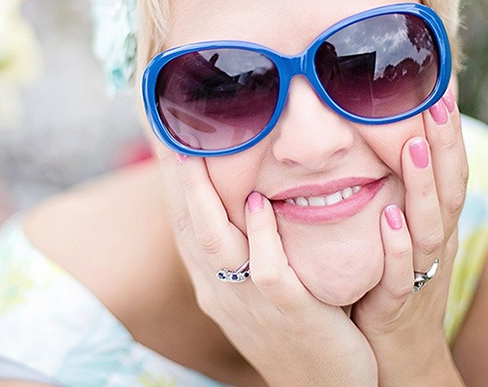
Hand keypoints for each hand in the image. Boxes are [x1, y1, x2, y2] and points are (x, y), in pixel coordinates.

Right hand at [158, 150, 376, 386]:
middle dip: (175, 175)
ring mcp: (251, 302)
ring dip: (203, 197)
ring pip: (216, 243)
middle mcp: (221, 289)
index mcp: (212, 280)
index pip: (184, 220)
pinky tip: (256, 202)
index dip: (170, 178)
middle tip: (168, 126)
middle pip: (189, 224)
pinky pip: (267, 271)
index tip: (164, 134)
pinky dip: (260, 234)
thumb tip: (245, 192)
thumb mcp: (256, 284)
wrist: (323, 386)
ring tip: (195, 152)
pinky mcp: (288, 312)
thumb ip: (246, 242)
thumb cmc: (293, 323)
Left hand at [351, 90, 467, 384]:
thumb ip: (396, 189)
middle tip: (437, 97)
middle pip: (447, 185)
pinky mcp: (397, 302)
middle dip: (444, 142)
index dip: (447, 128)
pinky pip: (401, 272)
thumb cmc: (394, 278)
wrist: (399, 352)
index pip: (447, 167)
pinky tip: (390, 218)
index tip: (440, 84)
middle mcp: (435, 239)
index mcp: (434, 220)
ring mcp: (420, 270)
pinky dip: (398, 245)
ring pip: (429, 223)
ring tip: (415, 146)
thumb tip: (382, 140)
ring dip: (423, 185)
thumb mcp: (401, 229)